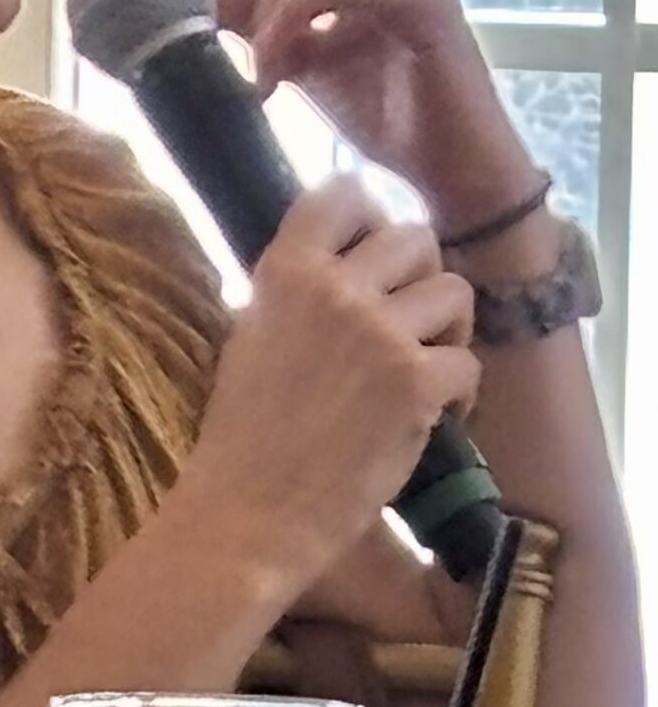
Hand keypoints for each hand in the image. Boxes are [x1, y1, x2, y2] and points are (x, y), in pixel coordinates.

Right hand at [183, 174, 478, 593]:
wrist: (248, 513)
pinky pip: (468, 362)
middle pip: (415, 238)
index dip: (370, 218)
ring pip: (455, 290)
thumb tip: (332, 267)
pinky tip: (433, 417)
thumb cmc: (239, 437)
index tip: (373, 255)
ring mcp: (379, 334)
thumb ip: (291, 295)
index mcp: (284, 272)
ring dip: (448, 330)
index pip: (343, 193)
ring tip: (426, 369)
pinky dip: (460, 393)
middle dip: (420, 279)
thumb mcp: (249, 337)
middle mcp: (334, 289)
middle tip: (409, 324)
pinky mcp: (416, 384)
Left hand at [196, 0, 543, 235]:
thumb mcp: (304, 63)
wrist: (455, 171)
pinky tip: (272, 73)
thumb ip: (262, 28)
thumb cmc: (385, 118)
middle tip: (197, 39)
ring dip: (256, 13)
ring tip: (250, 73)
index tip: (171, 12)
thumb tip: (193, 14)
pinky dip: (289, 23)